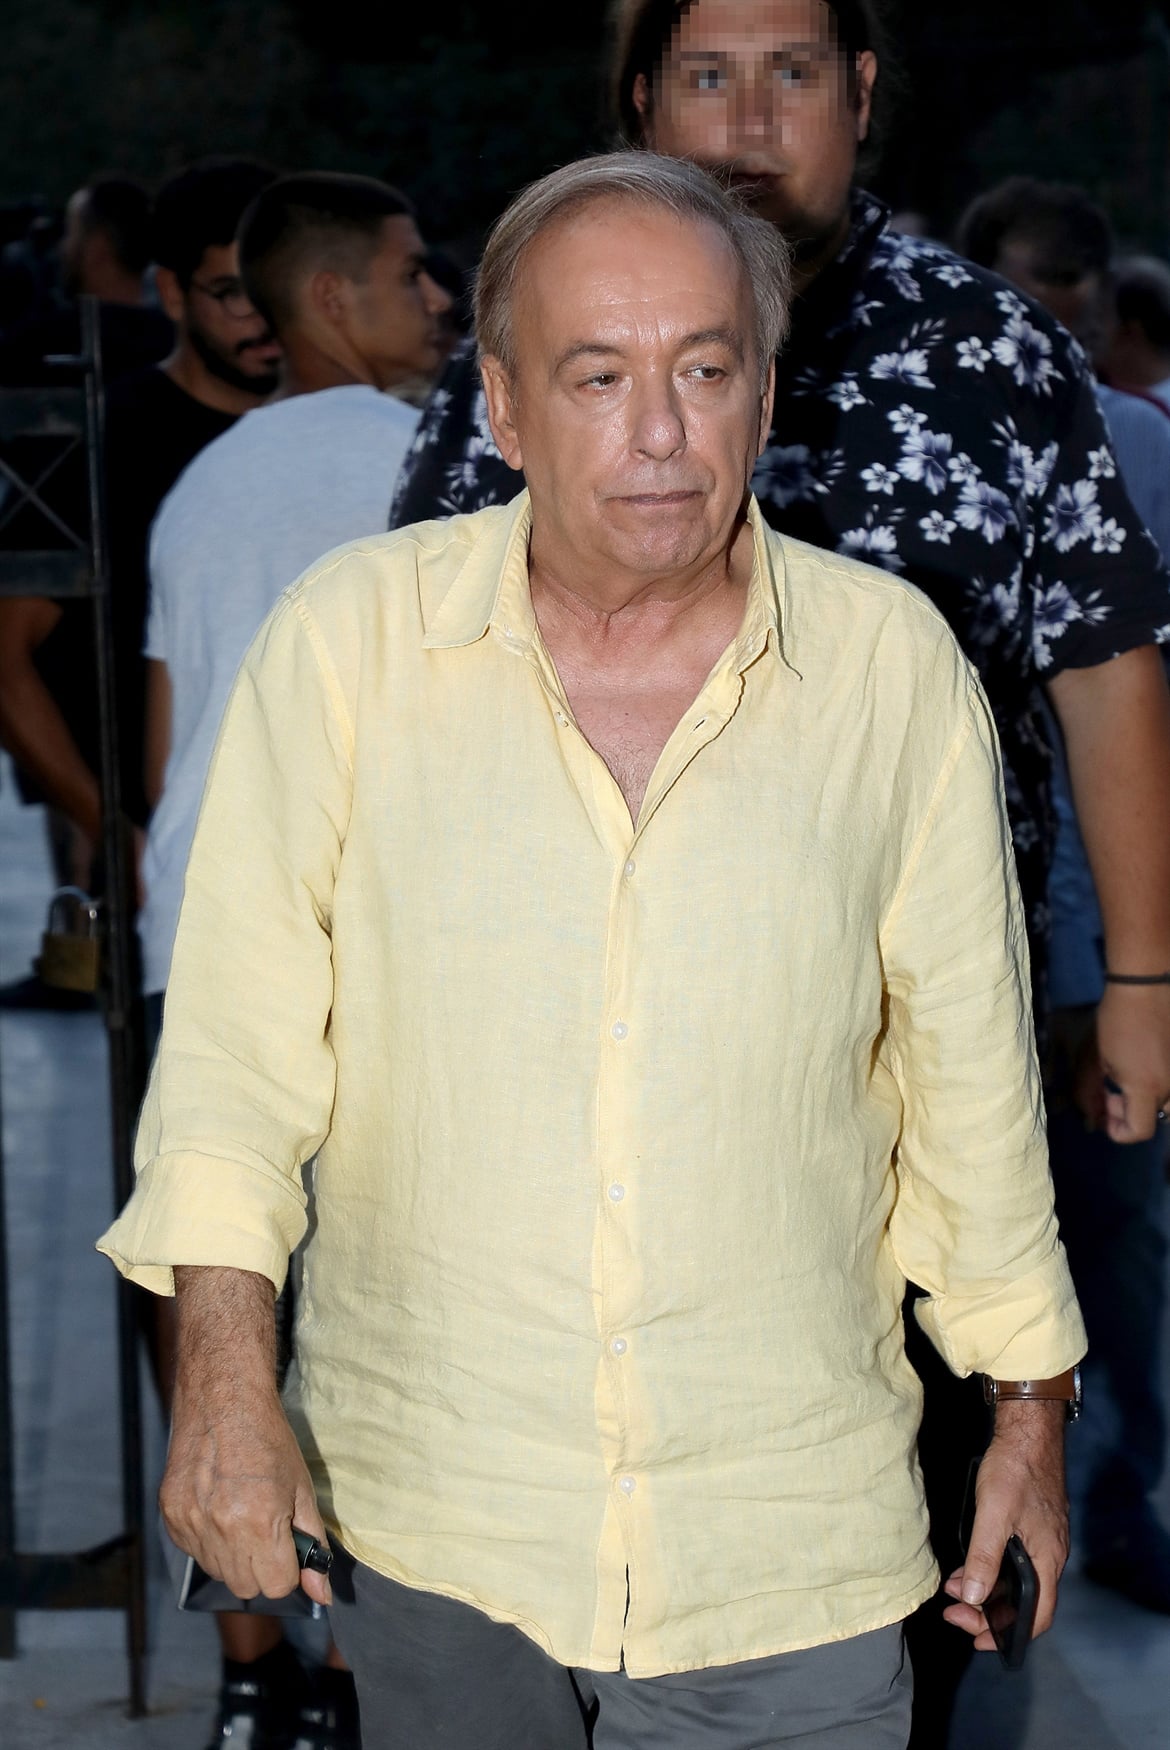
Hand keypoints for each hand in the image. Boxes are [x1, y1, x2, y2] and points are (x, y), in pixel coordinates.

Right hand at [161, 1380, 332, 1607]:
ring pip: (218, 1572)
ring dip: (233, 1555)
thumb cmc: (269, 1439)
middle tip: (266, 1528)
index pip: (276, 1587)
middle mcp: (220, 1531)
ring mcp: (190, 1525)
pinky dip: (208, 1540)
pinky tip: (218, 1506)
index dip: (287, 1569)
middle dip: (261, 1566)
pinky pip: (194, 1552)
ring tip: (241, 1512)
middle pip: (245, 1586)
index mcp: (258, 1524)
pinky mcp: (170, 1517)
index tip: (287, 1544)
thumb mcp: (301, 1489)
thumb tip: (322, 1594)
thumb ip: (312, 1545)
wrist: (223, 1400)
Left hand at [942, 1400, 1066, 1650]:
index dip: (1010, 1634)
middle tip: (954, 1611)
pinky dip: (989, 1569)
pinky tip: (966, 1564)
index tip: (978, 1638)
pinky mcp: (1031, 1525)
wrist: (1029, 1430)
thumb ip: (984, 1557)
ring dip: (985, 1589)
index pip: (1037, 1616)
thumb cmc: (1014, 1470)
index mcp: (1047, 1560)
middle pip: (1024, 1602)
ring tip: (953, 1588)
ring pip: (1016, 1581)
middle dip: (988, 1612)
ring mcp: (1041, 1540)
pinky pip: (1012, 1561)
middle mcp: (1049, 1556)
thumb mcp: (993, 1514)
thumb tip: (972, 1599)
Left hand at [1094, 981, 1169, 1142]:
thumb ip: (1091, 1092)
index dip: (1119, 1130)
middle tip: (1114, 1093)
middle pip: (1154, 1118)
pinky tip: (1145, 1064)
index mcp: (1147, 1088)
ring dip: (1149, 1100)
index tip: (1105, 1111)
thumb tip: (1093, 1116)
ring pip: (1169, 1104)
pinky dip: (1161, 1084)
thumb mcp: (1096, 1059)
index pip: (1140, 1131)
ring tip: (1131, 1079)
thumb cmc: (1116, 1020)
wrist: (1147, 986)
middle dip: (1131, 1112)